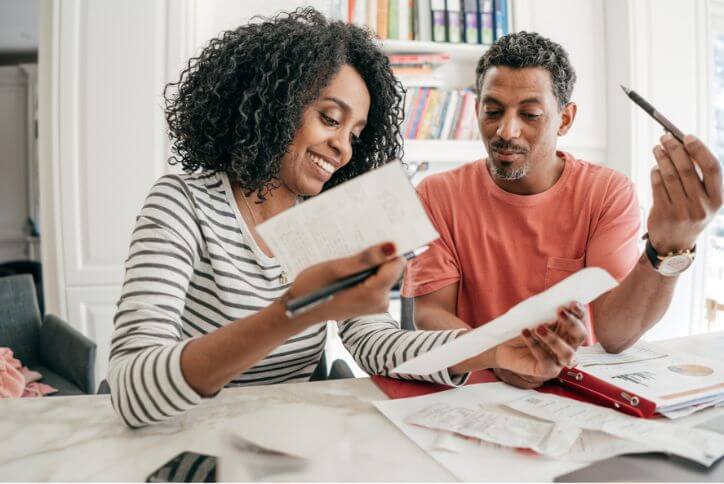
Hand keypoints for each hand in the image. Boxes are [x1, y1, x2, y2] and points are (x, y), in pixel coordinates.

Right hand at [284, 242, 403, 326]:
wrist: (300, 310)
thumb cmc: (312, 289)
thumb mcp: (335, 269)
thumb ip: (365, 259)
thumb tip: (391, 247)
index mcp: (373, 294)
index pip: (396, 264)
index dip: (387, 250)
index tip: (375, 238)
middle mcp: (380, 302)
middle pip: (391, 269)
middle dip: (377, 257)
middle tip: (357, 249)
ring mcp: (376, 304)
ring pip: (383, 273)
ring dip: (369, 264)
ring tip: (350, 260)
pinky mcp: (371, 302)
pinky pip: (376, 280)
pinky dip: (365, 272)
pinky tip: (349, 269)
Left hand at [493, 302, 587, 388]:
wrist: (503, 348)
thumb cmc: (522, 331)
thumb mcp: (532, 318)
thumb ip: (544, 312)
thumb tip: (551, 304)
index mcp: (566, 330)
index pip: (580, 321)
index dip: (580, 312)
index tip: (573, 303)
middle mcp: (567, 345)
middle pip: (580, 336)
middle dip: (573, 323)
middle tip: (560, 311)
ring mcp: (558, 360)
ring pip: (567, 353)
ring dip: (554, 339)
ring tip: (539, 327)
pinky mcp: (546, 370)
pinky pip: (546, 361)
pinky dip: (535, 346)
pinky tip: (526, 333)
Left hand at [648, 134, 722, 253]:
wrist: (675, 244)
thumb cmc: (691, 214)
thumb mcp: (704, 200)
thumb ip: (700, 177)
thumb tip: (684, 146)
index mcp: (717, 199)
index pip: (712, 168)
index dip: (700, 149)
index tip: (687, 137)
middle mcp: (701, 206)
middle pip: (687, 169)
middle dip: (675, 149)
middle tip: (665, 137)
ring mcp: (682, 211)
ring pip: (669, 175)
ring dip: (662, 158)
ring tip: (657, 148)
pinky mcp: (664, 214)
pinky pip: (657, 186)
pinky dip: (655, 172)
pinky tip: (655, 167)